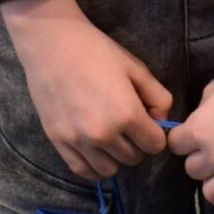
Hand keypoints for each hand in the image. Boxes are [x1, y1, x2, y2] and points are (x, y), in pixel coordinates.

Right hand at [0, 0, 172, 179]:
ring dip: (115, 156)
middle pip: (134, 158)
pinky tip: (95, 150)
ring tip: (110, 136)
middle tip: (127, 124)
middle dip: (136, 143)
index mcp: (127, 114)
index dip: (155, 134)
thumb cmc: (97, 51)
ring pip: (110, 169)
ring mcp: (78, 140)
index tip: (147, 122)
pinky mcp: (58, 141)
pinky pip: (82, 170)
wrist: (52, 43)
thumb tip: (161, 121)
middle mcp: (103, 133)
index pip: (155, 145)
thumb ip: (158, 97)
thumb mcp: (136, 68)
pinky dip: (94, 165)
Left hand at [166, 30, 213, 209]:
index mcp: (200, 130)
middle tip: (212, 146)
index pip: (175, 146)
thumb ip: (200, 117)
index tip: (193, 134)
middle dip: (199, 157)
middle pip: (192, 170)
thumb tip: (195, 132)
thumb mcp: (213, 90)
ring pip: (212, 193)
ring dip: (213, 179)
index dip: (183, 138)